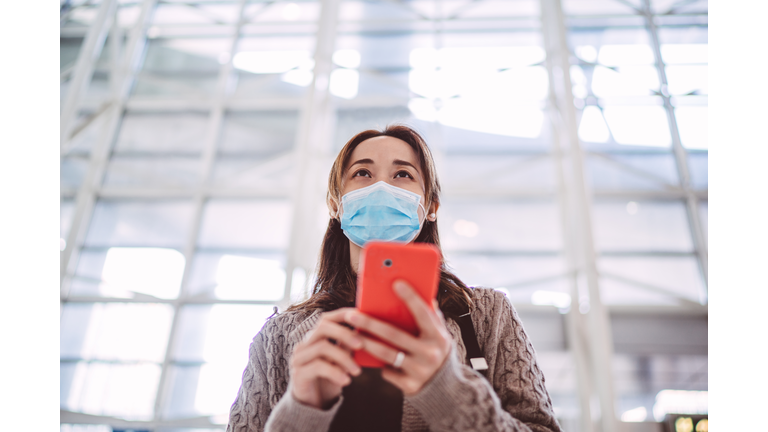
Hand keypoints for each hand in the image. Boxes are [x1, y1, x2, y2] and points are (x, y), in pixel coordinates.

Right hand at [290, 308, 362, 408]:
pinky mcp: (298, 373)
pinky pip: (318, 367)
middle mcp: (305, 344)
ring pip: (322, 347)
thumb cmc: (329, 379)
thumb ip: (348, 346)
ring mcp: (299, 357)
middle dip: (344, 333)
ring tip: (357, 371)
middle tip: (361, 344)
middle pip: (322, 327)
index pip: (327, 318)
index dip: (343, 314)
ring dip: (344, 358)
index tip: (361, 316)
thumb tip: (366, 332)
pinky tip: (346, 381)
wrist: (312, 404)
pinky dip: (335, 372)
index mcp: (315, 337)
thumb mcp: (342, 361)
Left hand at [344, 280, 451, 395]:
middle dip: (370, 324)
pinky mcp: (411, 386)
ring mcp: (420, 371)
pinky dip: (378, 365)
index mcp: (438, 336)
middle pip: (394, 335)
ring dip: (366, 343)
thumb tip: (425, 292)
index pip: (423, 313)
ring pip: (386, 354)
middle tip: (351, 314)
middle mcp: (430, 353)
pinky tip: (368, 358)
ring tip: (351, 334)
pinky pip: (388, 372)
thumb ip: (432, 315)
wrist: (445, 386)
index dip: (410, 297)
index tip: (396, 283)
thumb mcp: (440, 333)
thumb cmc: (436, 350)